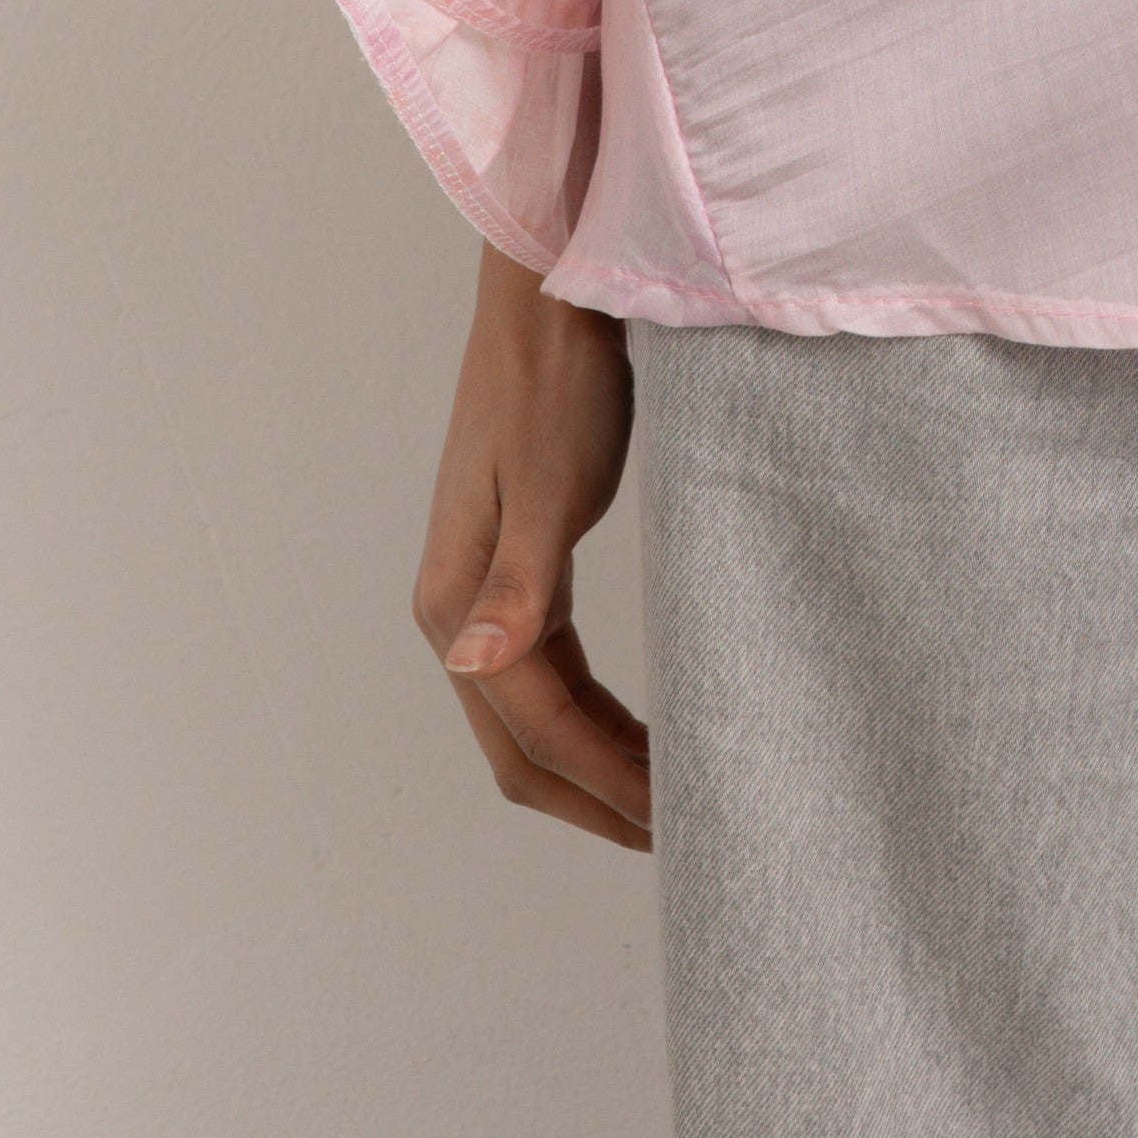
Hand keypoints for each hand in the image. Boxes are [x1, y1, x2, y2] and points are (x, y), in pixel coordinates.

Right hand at [411, 241, 651, 850]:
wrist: (547, 300)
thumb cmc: (554, 380)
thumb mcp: (547, 481)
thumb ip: (518, 580)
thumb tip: (469, 664)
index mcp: (455, 600)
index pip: (535, 726)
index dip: (604, 781)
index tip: (676, 821)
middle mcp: (457, 609)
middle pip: (520, 746)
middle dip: (595, 798)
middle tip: (682, 838)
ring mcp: (482, 593)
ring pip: (534, 719)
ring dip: (596, 766)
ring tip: (673, 799)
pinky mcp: (517, 570)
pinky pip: (551, 676)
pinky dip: (592, 719)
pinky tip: (641, 731)